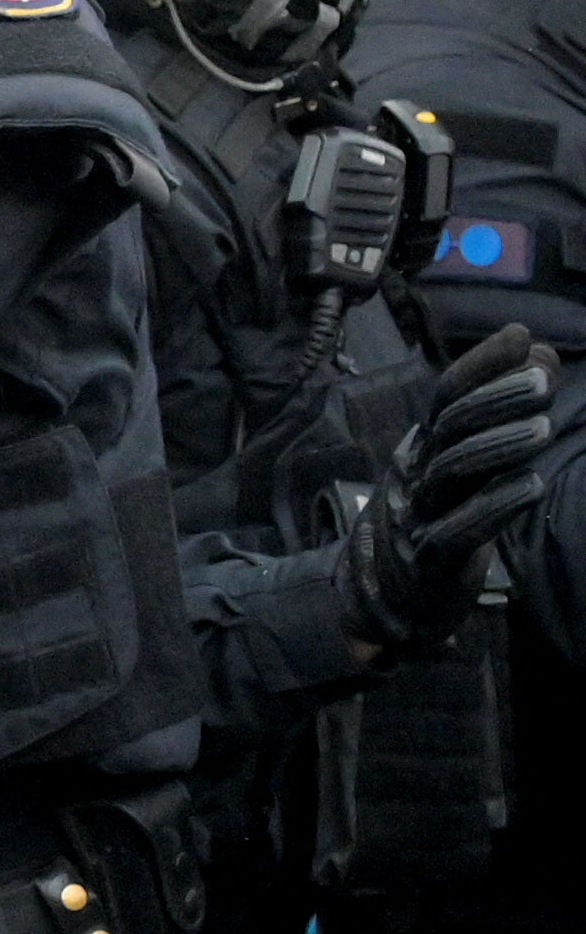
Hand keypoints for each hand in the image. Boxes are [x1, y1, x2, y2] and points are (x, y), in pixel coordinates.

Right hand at [337, 322, 558, 651]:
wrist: (390, 598)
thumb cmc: (440, 519)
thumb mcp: (469, 463)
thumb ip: (505, 412)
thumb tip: (539, 353)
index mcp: (426, 448)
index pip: (447, 396)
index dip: (482, 365)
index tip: (519, 336)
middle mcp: (418, 474)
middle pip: (450, 428)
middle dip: (496, 400)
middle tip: (542, 383)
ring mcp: (420, 515)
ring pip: (453, 472)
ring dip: (499, 445)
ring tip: (544, 428)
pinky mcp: (431, 559)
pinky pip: (459, 529)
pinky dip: (495, 505)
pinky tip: (530, 486)